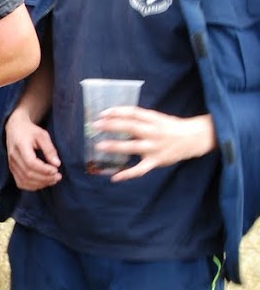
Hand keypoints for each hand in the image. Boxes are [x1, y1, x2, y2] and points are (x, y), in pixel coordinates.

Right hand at [5, 109, 61, 190]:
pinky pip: (20, 182)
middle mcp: (13, 156)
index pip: (30, 162)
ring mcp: (11, 164)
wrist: (15, 128)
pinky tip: (43, 183)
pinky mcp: (12, 169)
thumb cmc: (30, 131)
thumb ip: (49, 149)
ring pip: (24, 180)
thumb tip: (57, 164)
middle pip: (28, 173)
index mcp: (20, 145)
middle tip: (58, 176)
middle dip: (45, 178)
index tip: (56, 170)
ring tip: (53, 180)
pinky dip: (32, 186)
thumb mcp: (42, 135)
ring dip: (40, 183)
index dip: (44, 169)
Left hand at [94, 109, 215, 181]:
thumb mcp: (157, 118)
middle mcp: (153, 132)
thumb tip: (115, 116)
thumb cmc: (171, 127)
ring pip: (132, 147)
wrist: (194, 138)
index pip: (133, 112)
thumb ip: (140, 118)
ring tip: (99, 146)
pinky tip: (114, 177)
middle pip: (130, 127)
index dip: (117, 111)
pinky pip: (140, 169)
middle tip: (95, 126)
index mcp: (153, 119)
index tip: (102, 113)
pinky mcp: (156, 161)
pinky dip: (127, 174)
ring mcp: (154, 147)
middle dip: (111, 126)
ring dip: (114, 146)